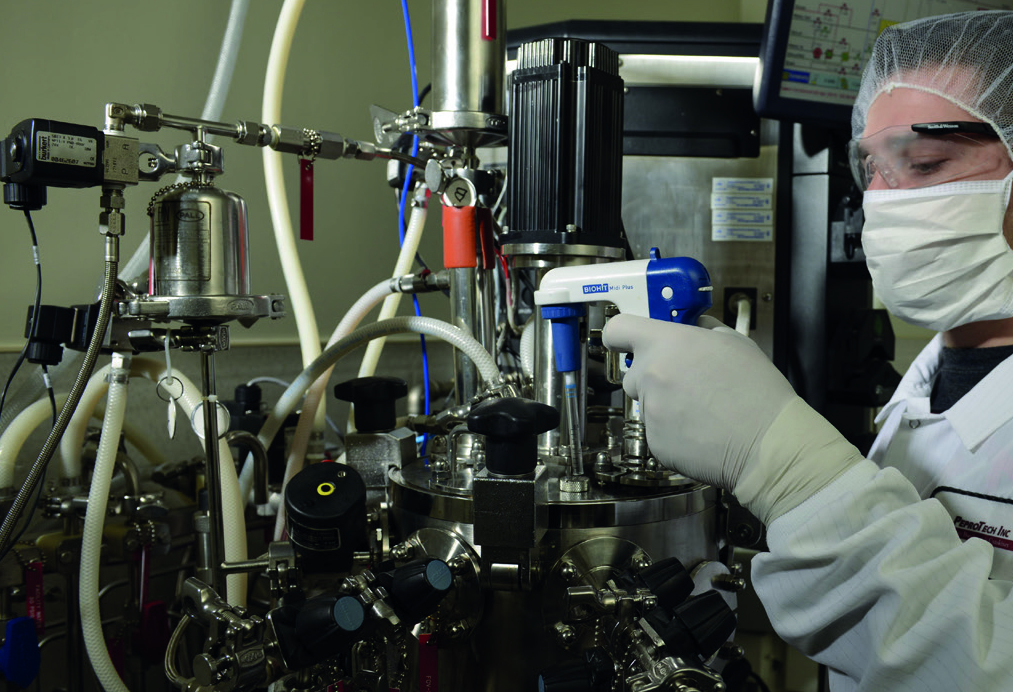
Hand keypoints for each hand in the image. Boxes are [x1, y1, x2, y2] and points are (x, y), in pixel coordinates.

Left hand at [602, 314, 863, 523]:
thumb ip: (705, 330)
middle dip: (652, 377)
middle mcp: (649, 375)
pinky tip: (700, 432)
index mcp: (666, 344)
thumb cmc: (756, 389)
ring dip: (663, 404)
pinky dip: (672, 431)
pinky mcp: (653, 442)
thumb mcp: (736, 343)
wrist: (767, 443)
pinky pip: (656, 431)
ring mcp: (649, 412)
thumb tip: (694, 326)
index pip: (617, 330)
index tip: (627, 343)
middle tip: (685, 384)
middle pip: (632, 373)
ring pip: (645, 403)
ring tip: (700, 411)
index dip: (620, 336)